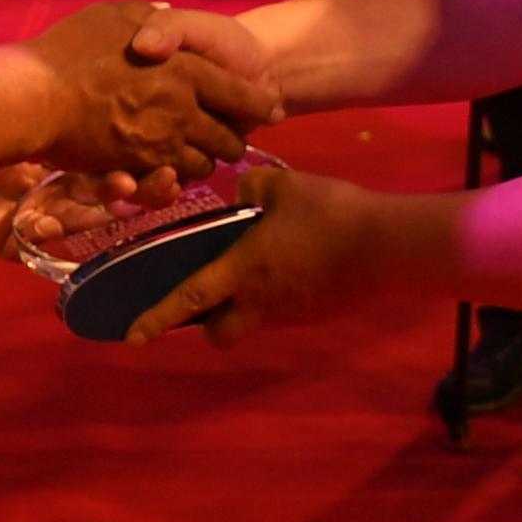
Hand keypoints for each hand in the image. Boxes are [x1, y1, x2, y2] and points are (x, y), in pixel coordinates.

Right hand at [22, 0, 279, 186]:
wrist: (33, 97)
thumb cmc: (70, 51)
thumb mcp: (118, 15)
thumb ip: (154, 19)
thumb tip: (168, 17)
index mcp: (186, 69)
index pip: (243, 93)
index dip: (261, 103)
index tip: (272, 109)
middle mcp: (182, 111)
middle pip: (228, 137)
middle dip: (235, 139)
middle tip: (235, 139)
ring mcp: (160, 144)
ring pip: (202, 165)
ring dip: (206, 161)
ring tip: (203, 157)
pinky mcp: (136, 169)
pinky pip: (170, 181)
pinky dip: (175, 178)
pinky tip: (170, 170)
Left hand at [125, 165, 380, 347]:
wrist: (387, 245)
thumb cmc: (330, 213)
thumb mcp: (285, 185)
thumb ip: (253, 186)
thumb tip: (241, 190)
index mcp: (243, 269)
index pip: (189, 300)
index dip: (157, 319)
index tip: (133, 337)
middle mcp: (260, 301)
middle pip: (218, 334)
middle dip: (206, 324)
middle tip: (209, 296)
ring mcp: (289, 313)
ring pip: (252, 323)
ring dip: (244, 307)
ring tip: (259, 270)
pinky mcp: (314, 314)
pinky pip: (281, 312)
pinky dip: (277, 297)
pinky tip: (294, 267)